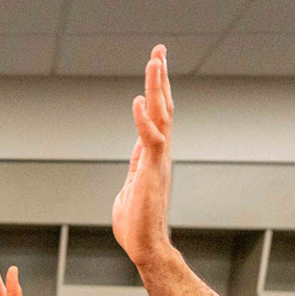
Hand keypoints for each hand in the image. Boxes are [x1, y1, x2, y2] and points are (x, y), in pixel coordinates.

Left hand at [110, 45, 174, 270]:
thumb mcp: (131, 186)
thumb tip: (138, 154)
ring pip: (161, 116)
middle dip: (160, 77)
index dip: (156, 89)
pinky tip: (138, 100)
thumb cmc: (136, 223)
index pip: (157, 114)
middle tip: (159, 49)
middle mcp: (160, 152)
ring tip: (155, 60)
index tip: (156, 64)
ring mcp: (158, 160)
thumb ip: (135, 166)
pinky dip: (143, 119)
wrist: (144, 246)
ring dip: (157, 87)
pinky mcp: (151, 171)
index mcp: (152, 153)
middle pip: (163, 106)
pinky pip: (149, 140)